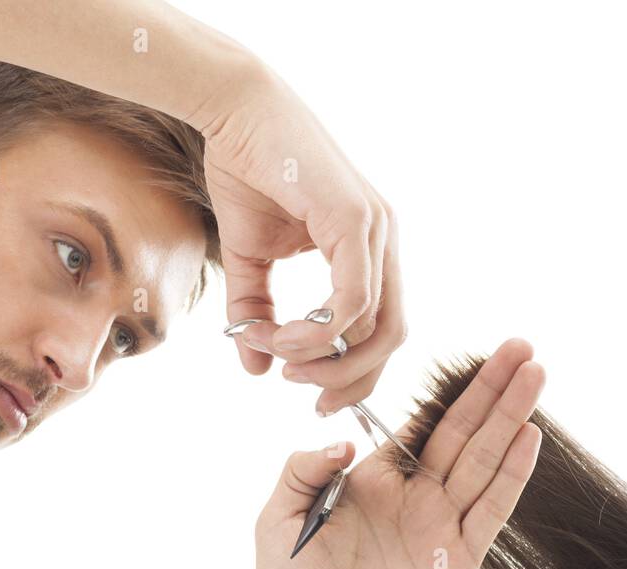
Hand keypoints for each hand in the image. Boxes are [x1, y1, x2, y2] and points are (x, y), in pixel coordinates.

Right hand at [195, 65, 404, 414]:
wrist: (234, 110)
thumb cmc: (246, 172)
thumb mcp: (248, 260)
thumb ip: (257, 314)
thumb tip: (254, 369)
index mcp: (369, 250)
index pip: (383, 331)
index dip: (354, 375)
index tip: (313, 398)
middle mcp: (384, 241)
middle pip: (392, 338)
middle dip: (348, 378)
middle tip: (297, 388)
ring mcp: (376, 230)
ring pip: (374, 326)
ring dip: (321, 356)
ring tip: (276, 352)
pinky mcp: (356, 220)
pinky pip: (354, 300)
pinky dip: (320, 332)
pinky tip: (284, 336)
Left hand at [251, 339, 545, 568]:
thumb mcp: (277, 518)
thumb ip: (302, 470)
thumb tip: (342, 443)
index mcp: (376, 481)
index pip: (422, 425)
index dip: (451, 390)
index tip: (476, 354)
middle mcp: (415, 497)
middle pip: (464, 431)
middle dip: (493, 389)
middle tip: (523, 346)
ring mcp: (440, 527)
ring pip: (485, 461)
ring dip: (511, 418)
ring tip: (536, 374)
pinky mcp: (458, 561)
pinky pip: (491, 510)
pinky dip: (512, 475)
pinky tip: (529, 437)